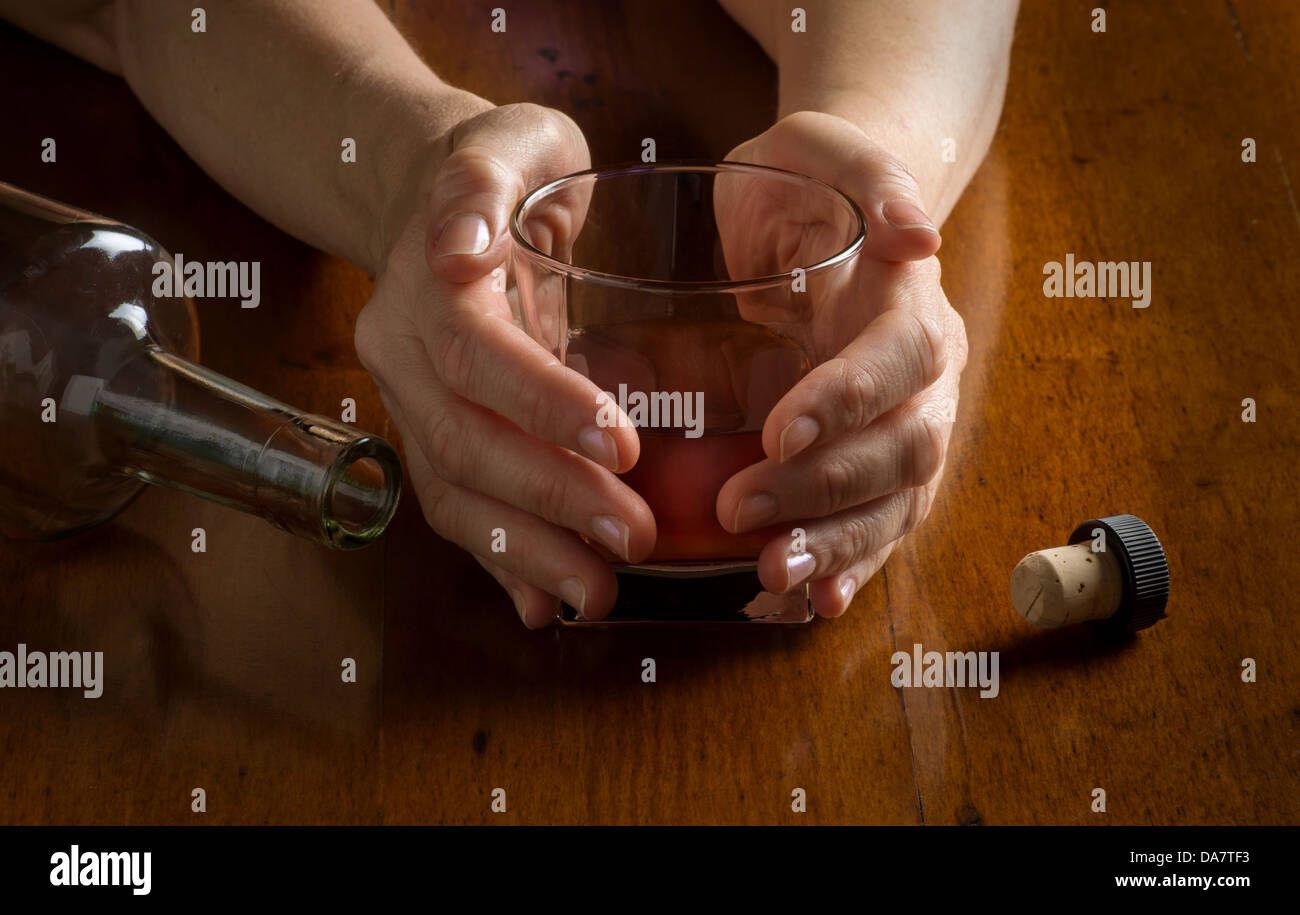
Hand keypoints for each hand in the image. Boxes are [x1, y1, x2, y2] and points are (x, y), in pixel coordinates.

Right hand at [354, 103, 655, 627]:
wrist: (435, 204)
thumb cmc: (502, 168)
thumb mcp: (511, 141)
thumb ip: (487, 179)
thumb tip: (460, 246)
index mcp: (424, 287)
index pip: (476, 357)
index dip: (544, 405)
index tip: (622, 445)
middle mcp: (401, 356)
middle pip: (464, 443)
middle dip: (551, 499)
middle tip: (634, 538)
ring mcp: (408, 406)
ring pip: (454, 494)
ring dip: (527, 552)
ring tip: (599, 596)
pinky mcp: (429, 439)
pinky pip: (458, 510)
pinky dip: (503, 561)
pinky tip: (547, 604)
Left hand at [715, 110, 967, 615]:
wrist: (824, 220)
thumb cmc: (808, 183)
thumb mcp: (826, 150)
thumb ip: (874, 177)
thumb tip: (918, 235)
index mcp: (913, 305)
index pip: (897, 360)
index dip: (847, 400)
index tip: (778, 431)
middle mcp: (925, 377)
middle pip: (902, 448)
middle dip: (826, 490)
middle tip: (740, 512)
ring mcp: (907, 427)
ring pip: (895, 503)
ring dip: (838, 548)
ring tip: (772, 581)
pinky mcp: (876, 466)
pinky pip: (872, 528)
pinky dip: (837, 568)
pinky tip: (790, 601)